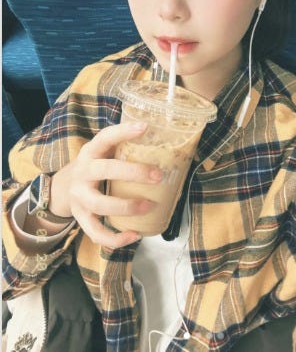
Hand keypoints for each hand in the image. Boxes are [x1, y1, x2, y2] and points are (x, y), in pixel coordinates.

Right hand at [50, 122, 161, 248]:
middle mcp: (82, 172)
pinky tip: (135, 234)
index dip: (123, 132)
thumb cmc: (94, 167)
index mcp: (90, 152)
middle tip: (158, 175)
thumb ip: (123, 147)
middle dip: (133, 173)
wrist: (61, 188)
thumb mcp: (102, 152)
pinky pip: (96, 232)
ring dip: (127, 206)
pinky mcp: (81, 218)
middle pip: (105, 170)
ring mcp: (79, 197)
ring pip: (100, 204)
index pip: (105, 138)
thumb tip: (162, 143)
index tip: (144, 127)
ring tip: (149, 206)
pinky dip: (116, 238)